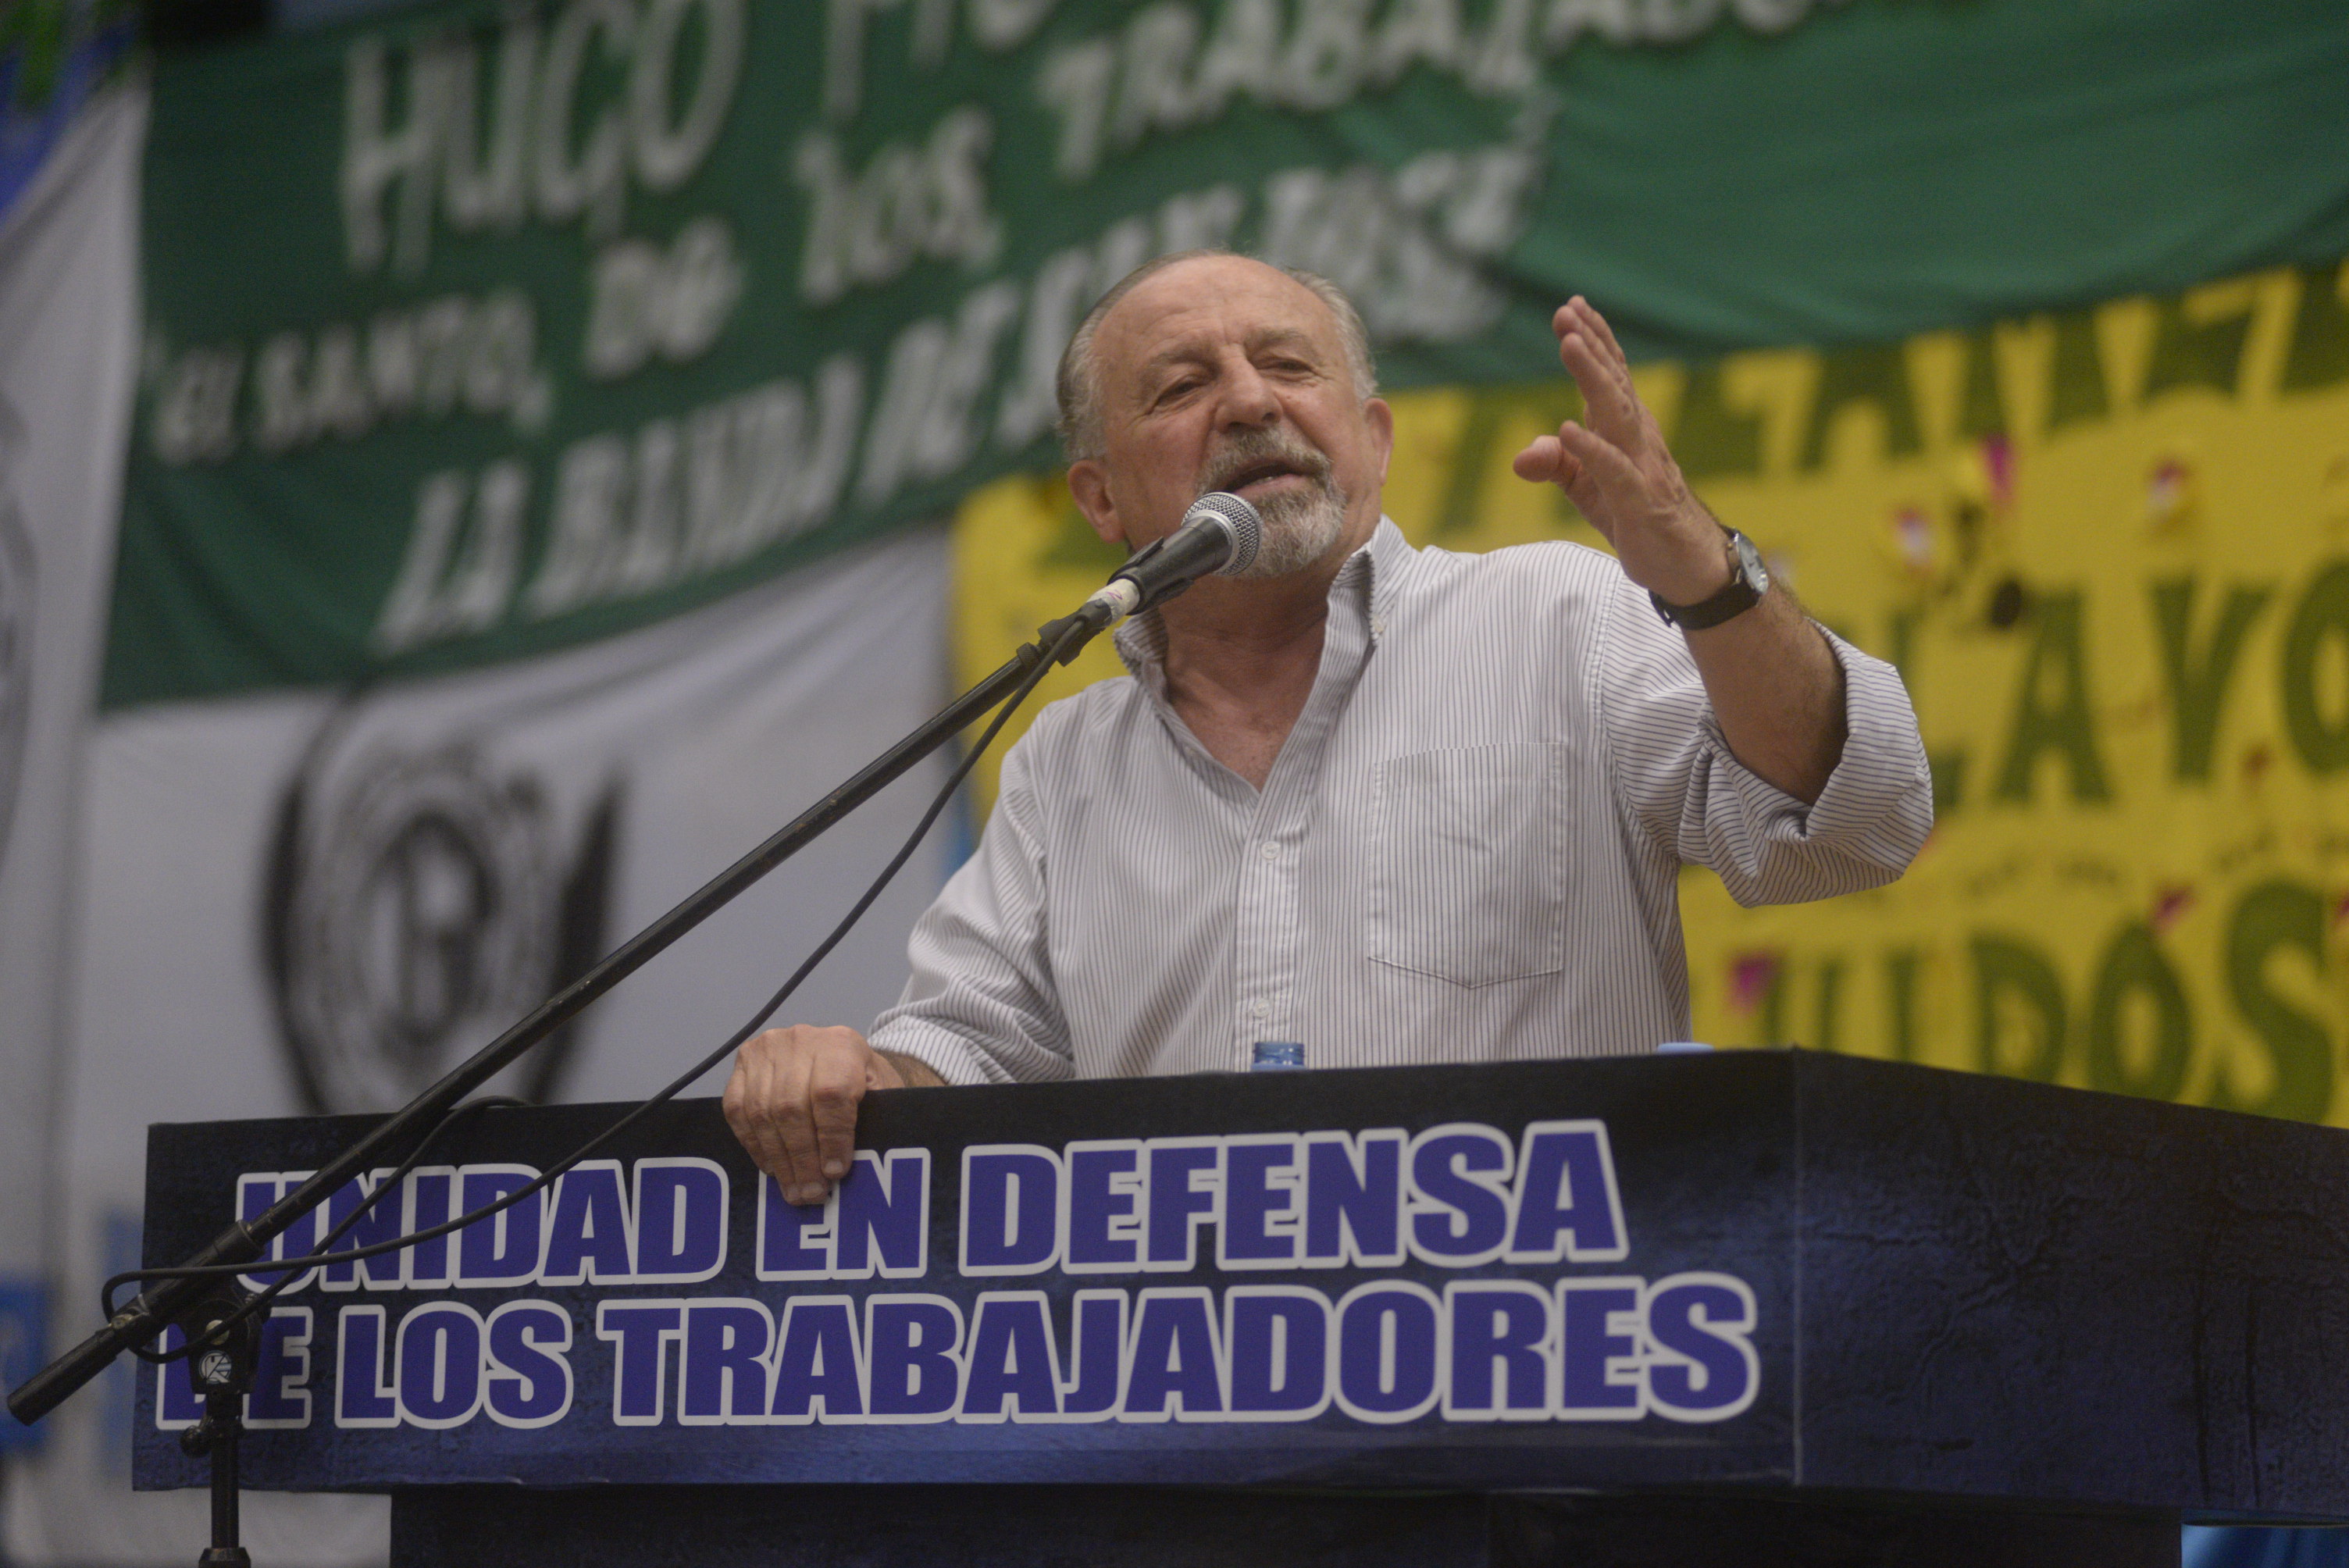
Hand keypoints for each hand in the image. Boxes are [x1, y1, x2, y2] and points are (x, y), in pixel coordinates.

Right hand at [722, 1025, 903, 1205]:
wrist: (838, 1051)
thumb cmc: (863, 1078)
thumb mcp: (882, 1091)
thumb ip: (872, 1120)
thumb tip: (855, 1166)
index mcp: (841, 1043)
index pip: (830, 1093)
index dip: (831, 1139)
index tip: (835, 1173)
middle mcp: (800, 1040)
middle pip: (791, 1108)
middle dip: (802, 1160)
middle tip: (812, 1193)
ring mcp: (766, 1050)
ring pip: (762, 1113)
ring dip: (778, 1160)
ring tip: (794, 1190)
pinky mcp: (743, 1063)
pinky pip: (738, 1112)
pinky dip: (754, 1145)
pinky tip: (773, 1167)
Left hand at [1511, 297, 1734, 606]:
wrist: (1687, 565)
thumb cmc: (1638, 518)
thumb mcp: (1587, 491)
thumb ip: (1557, 466)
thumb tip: (1520, 456)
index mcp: (1625, 431)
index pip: (1610, 378)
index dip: (1593, 342)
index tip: (1570, 308)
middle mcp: (1637, 439)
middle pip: (1613, 384)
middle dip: (1590, 345)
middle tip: (1567, 311)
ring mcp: (1642, 468)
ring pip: (1617, 414)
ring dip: (1593, 378)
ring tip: (1570, 345)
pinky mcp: (1640, 502)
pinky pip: (1614, 471)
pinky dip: (1592, 449)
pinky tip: (1569, 428)